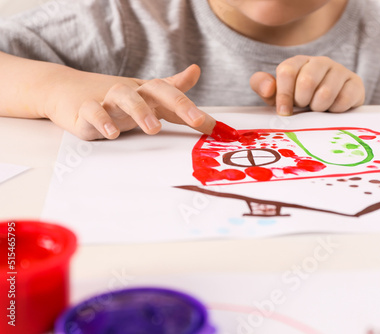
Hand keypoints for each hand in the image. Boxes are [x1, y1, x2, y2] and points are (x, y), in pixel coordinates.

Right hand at [44, 64, 214, 139]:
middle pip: (155, 90)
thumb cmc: (116, 99)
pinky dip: (102, 120)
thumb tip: (196, 71)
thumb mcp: (147, 95)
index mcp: (148, 92)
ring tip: (154, 128)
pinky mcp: (86, 111)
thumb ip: (173, 89)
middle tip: (194, 120)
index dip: (193, 108)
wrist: (70, 93)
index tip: (212, 126)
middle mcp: (132, 93)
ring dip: (140, 111)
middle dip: (178, 103)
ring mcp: (108, 100)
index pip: (174, 95)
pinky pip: (93, 111)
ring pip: (124, 97)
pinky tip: (112, 132)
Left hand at [250, 55, 364, 114]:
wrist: (332, 107)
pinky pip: (343, 100)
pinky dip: (335, 110)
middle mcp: (320, 62)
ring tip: (318, 108)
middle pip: (307, 81)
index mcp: (298, 62)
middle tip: (305, 107)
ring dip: (318, 108)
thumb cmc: (301, 100)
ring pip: (325, 93)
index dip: (283, 95)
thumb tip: (268, 88)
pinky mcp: (355, 83)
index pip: (286, 71)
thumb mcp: (277, 95)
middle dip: (303, 101)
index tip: (284, 112)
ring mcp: (339, 70)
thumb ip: (262, 87)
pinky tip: (333, 109)